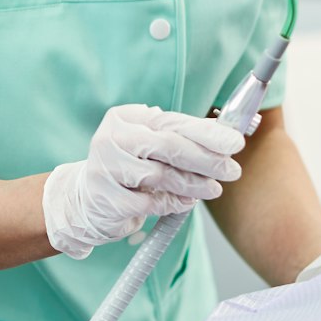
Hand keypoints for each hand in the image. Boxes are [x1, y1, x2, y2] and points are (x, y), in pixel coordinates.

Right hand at [42, 105, 246, 257]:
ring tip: (213, 190)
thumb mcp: (148, 143)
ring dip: (193, 184)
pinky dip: (173, 203)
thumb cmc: (127, 166)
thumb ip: (179, 137)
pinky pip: (149, 202)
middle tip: (231, 171)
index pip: (173, 122)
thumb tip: (225, 138)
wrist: (85, 198)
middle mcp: (112, 138)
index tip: (235, 143)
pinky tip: (186, 202)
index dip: (207, 133)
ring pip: (161, 176)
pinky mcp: (108, 198)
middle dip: (206, 160)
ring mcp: (106, 168)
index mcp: (125, 117)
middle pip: (169, 146)